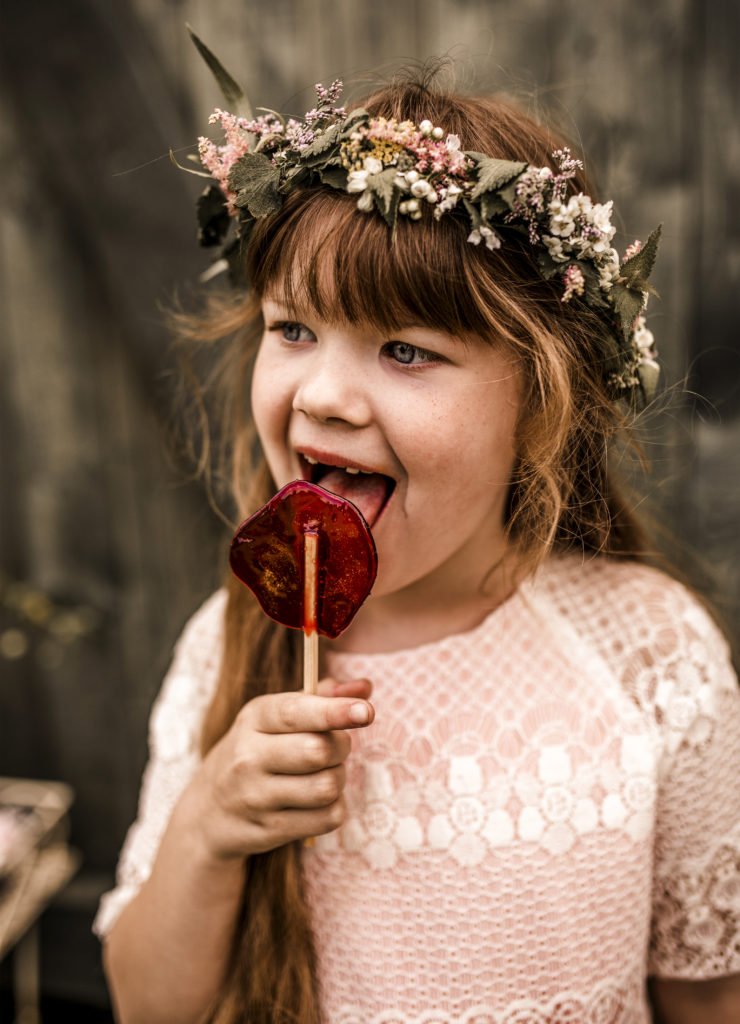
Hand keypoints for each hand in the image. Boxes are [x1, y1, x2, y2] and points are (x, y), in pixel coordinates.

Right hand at [188, 678, 373, 858]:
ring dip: (339, 779)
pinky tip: (320, 801)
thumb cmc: (258, 750)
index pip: (296, 712)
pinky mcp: (268, 830)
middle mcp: (249, 756)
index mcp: (254, 718)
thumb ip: (322, 697)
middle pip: (318, 750)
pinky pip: (326, 818)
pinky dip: (335, 808)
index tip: (366, 711)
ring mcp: (255, 796)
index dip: (335, 711)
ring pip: (326, 786)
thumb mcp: (277, 716)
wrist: (210, 811)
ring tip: (326, 774)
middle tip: (335, 748)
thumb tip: (365, 687)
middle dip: (341, 747)